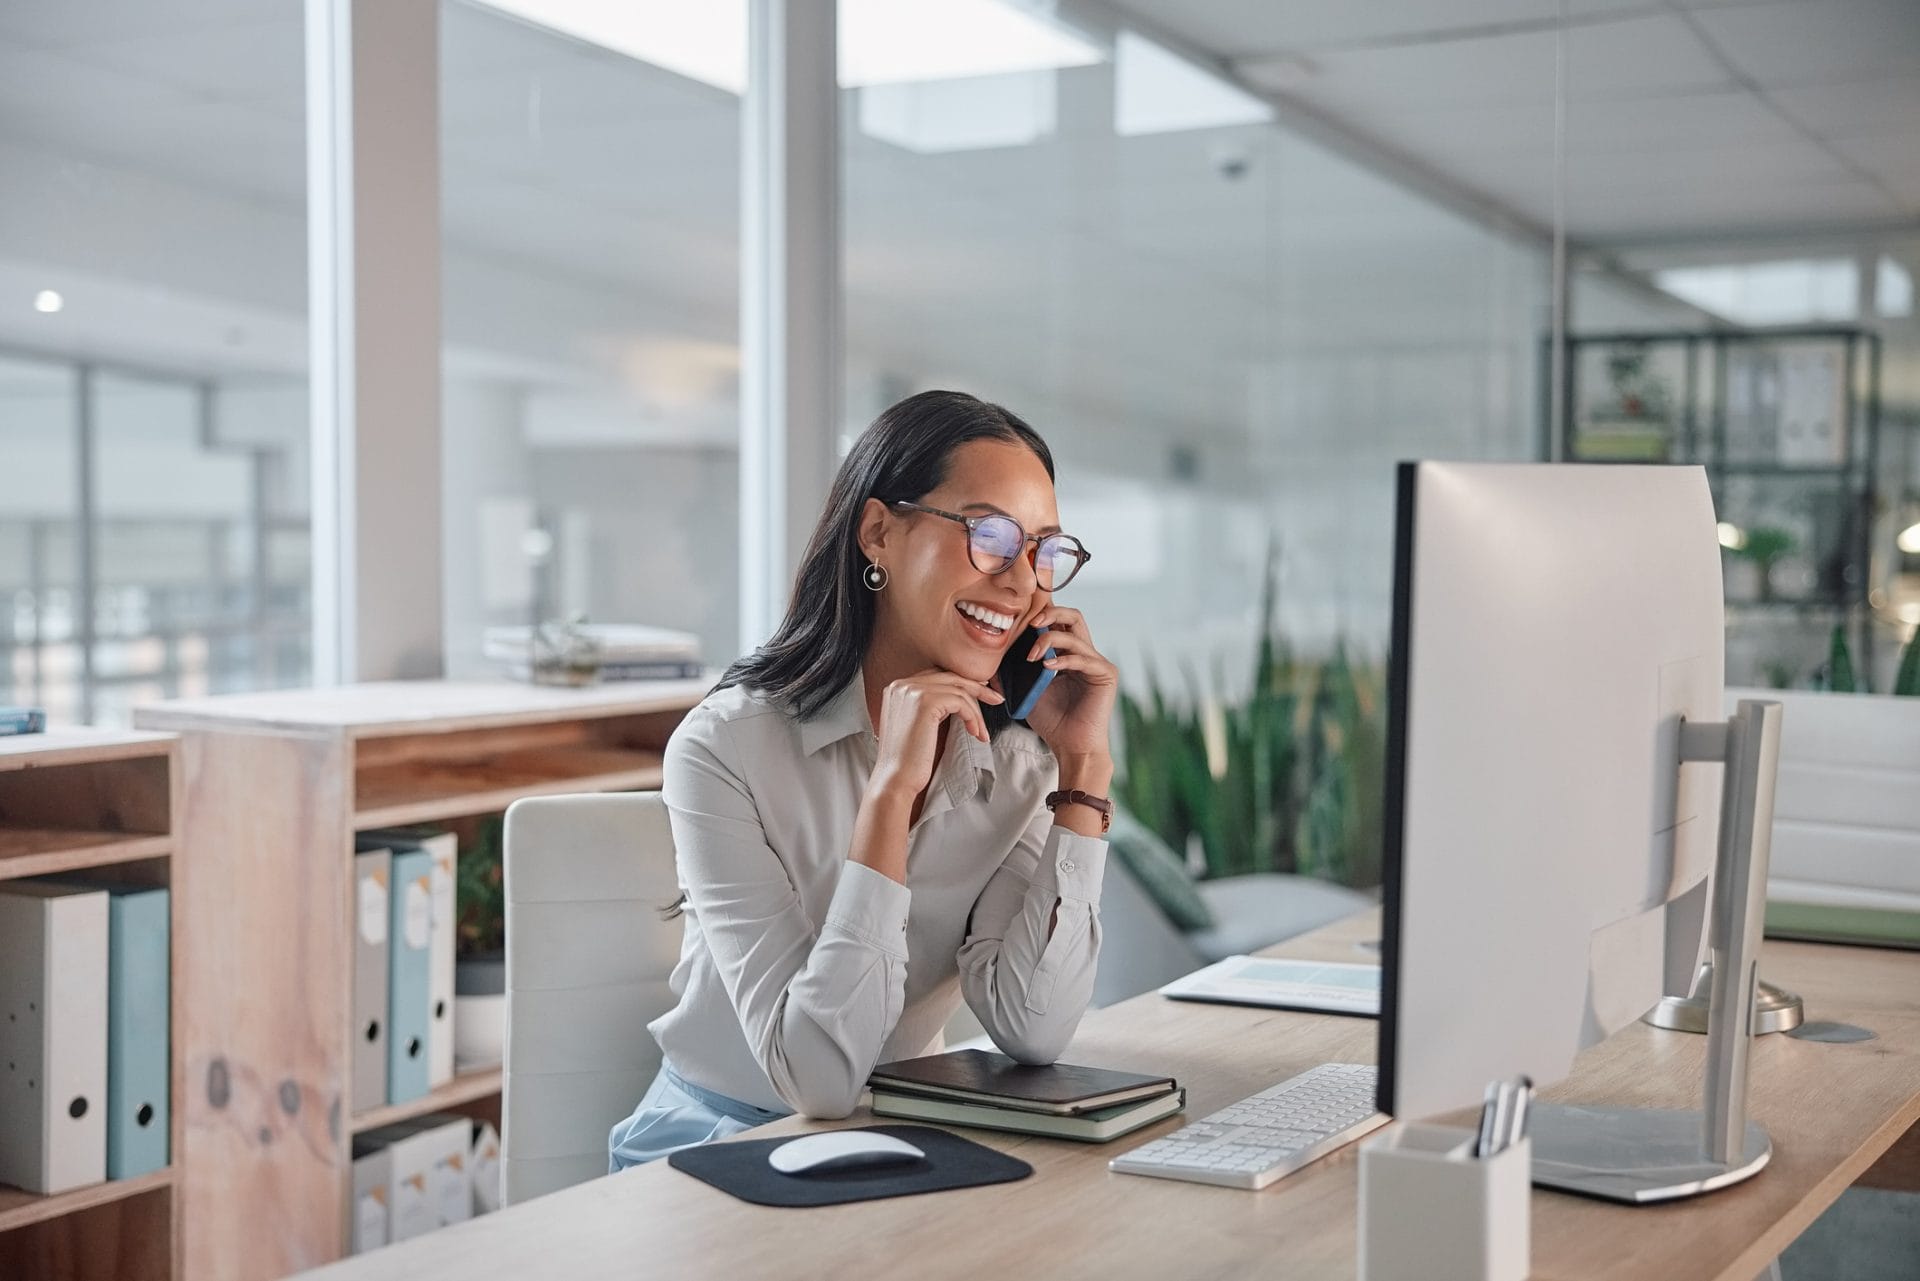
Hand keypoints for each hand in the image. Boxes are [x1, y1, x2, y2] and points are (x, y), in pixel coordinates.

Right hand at [868, 669, 1003, 804]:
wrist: (896, 779)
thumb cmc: (909, 758)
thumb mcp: (918, 723)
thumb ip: (931, 705)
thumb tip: (958, 696)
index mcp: (898, 688)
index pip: (937, 675)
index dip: (962, 682)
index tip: (982, 691)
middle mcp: (903, 684)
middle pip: (950, 677)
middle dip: (977, 688)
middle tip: (996, 699)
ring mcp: (913, 691)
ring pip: (958, 691)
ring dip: (976, 712)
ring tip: (981, 732)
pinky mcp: (926, 703)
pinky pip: (960, 702)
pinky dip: (972, 717)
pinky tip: (974, 732)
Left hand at [1018, 605, 1116, 764]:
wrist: (1071, 747)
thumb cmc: (1052, 722)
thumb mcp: (1027, 691)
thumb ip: (1015, 673)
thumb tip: (990, 659)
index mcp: (1069, 655)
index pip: (1059, 622)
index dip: (1042, 615)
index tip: (1020, 620)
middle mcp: (1086, 654)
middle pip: (1073, 616)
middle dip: (1050, 613)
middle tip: (1030, 623)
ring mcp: (1097, 663)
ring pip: (1075, 634)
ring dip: (1049, 639)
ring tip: (1031, 656)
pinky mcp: (1106, 674)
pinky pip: (1083, 657)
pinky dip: (1063, 659)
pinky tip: (1047, 666)